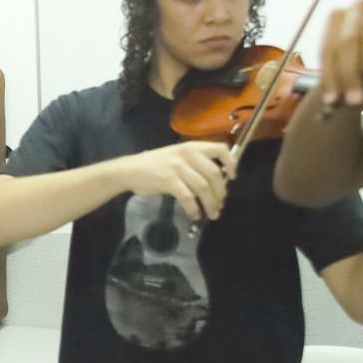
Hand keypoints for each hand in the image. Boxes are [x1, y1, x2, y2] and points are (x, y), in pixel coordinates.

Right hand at [117, 141, 234, 220]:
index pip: (220, 149)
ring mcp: (177, 167)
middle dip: (220, 193)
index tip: (232, 177)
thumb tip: (216, 184)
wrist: (130, 170)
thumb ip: (196, 164)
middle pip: (214, 174)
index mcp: (192, 147)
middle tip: (219, 205)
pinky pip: (188, 197)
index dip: (231, 163)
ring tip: (212, 214)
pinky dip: (194, 209)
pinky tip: (194, 215)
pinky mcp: (168, 180)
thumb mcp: (177, 157)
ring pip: (203, 188)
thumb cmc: (156, 165)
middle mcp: (187, 154)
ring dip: (210, 204)